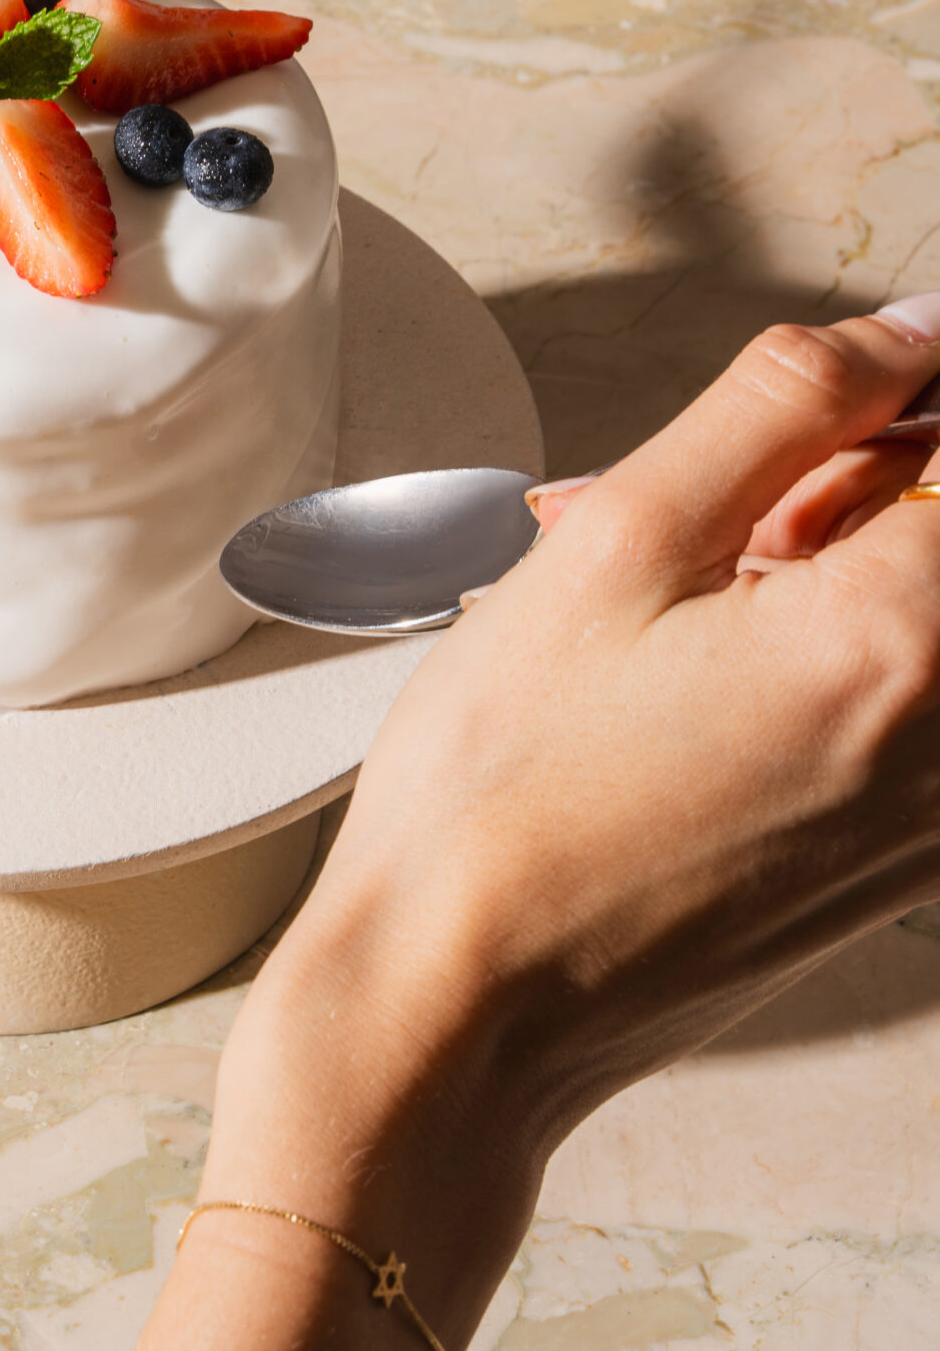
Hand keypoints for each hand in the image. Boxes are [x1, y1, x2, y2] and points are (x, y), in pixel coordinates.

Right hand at [92, 296, 939, 1350]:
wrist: (458, 1010)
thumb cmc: (504, 791)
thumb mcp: (618, 540)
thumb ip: (778, 407)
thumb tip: (894, 340)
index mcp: (897, 643)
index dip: (901, 392)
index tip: (836, 377)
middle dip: (836, 483)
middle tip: (700, 491)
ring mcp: (930, 820)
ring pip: (910, 620)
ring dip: (812, 565)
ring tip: (657, 583)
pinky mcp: (893, 868)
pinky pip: (894, 709)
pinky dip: (811, 653)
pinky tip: (678, 663)